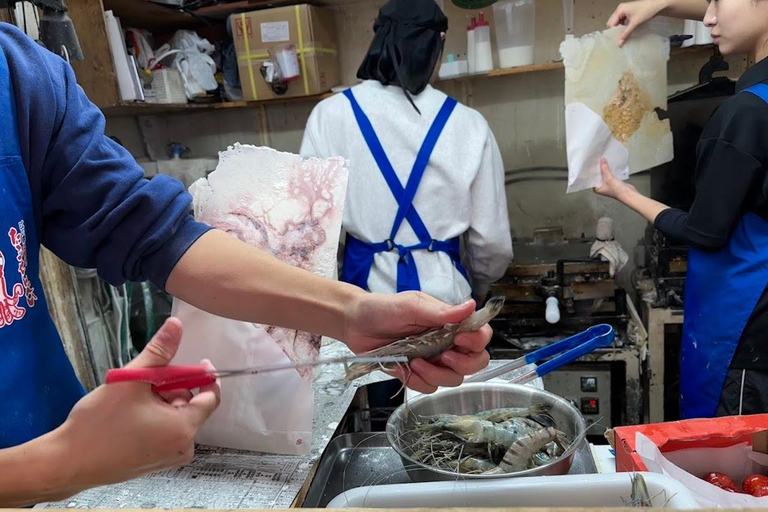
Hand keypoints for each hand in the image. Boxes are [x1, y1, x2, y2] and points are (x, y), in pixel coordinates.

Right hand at [57, 318, 220, 492]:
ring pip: (176, 418)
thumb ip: (159, 352)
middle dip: (174, 388)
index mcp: (184, 428)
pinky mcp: (154, 463)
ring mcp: (169, 458)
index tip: (197, 361)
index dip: (205, 376)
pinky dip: (155, 418)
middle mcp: (184, 447)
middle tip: (146, 382)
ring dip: (162, 403)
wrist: (67, 463)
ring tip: (132, 400)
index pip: (211, 397)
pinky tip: (130, 416)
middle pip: (191, 406)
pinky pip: (165, 432)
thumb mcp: (132, 381)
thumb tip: (177, 324)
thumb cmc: (100, 422)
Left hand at [344, 292, 491, 393]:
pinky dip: (419, 382)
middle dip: (463, 364)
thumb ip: (441, 311)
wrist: (354, 324)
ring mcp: (433, 360)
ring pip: (454, 379)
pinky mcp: (417, 374)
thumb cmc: (383, 309)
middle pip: (475, 362)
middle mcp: (446, 342)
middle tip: (443, 356)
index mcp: (449, 323)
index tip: (459, 339)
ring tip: (416, 362)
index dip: (477, 341)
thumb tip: (471, 306)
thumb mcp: (411, 305)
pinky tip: (406, 368)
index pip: (480, 334)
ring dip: (437, 375)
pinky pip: (429, 387)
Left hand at [594, 158, 635, 200]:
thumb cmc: (618, 191)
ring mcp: (607, 184)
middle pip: (598, 175)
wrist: (629, 194)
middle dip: (598, 169)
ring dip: (604, 169)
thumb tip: (602, 161)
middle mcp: (601, 187)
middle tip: (597, 161)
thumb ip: (605, 169)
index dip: (592, 171)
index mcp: (597, 188)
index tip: (591, 164)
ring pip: (604, 174)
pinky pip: (609, 174)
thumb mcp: (609, 178)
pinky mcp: (613, 182)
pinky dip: (609, 170)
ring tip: (602, 161)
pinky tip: (608, 165)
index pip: (592, 178)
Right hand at [607, 1, 663, 45]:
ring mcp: (624, 10)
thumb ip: (626, 33)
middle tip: (619, 38)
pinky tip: (627, 30)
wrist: (657, 4)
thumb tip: (619, 44)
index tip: (616, 40)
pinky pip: (622, 20)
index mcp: (619, 10)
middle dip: (616, 30)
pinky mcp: (628, 12)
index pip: (611, 23)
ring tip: (623, 35)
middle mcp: (620, 9)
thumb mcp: (635, 23)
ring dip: (620, 29)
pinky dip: (624, 26)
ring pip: (617, 22)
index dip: (613, 32)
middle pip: (613, 22)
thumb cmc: (646, 10)